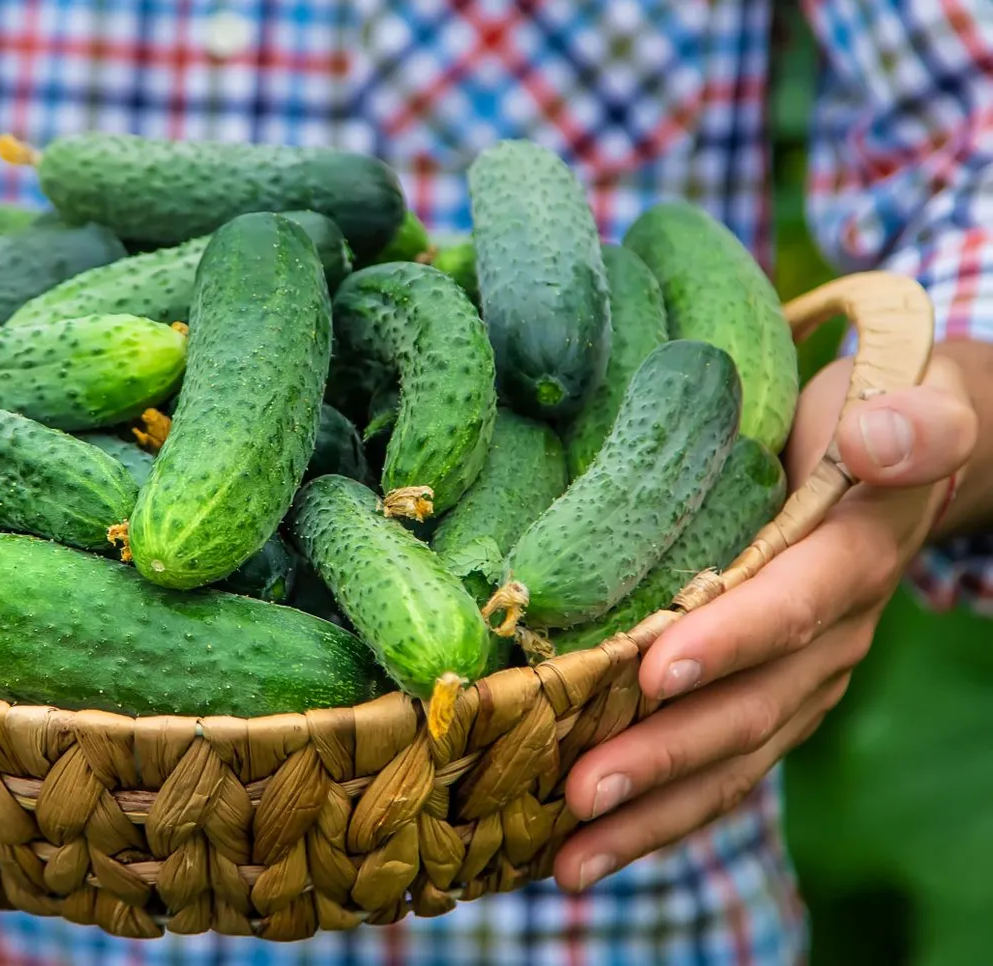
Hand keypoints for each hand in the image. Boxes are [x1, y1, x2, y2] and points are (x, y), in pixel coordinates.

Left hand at [552, 351, 977, 891]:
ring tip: (571, 860)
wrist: (898, 459)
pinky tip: (586, 847)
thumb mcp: (905, 398)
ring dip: (653, 811)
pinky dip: (660, 811)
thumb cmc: (872, 415)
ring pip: (732, 759)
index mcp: (852, 557)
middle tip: (583, 790)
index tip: (656, 670)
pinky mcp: (771, 699)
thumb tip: (881, 442)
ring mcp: (803, 680)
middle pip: (752, 708)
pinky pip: (721, 767)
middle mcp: (833, 636)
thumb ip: (911, 421)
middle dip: (668, 754)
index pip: (791, 605)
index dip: (731, 640)